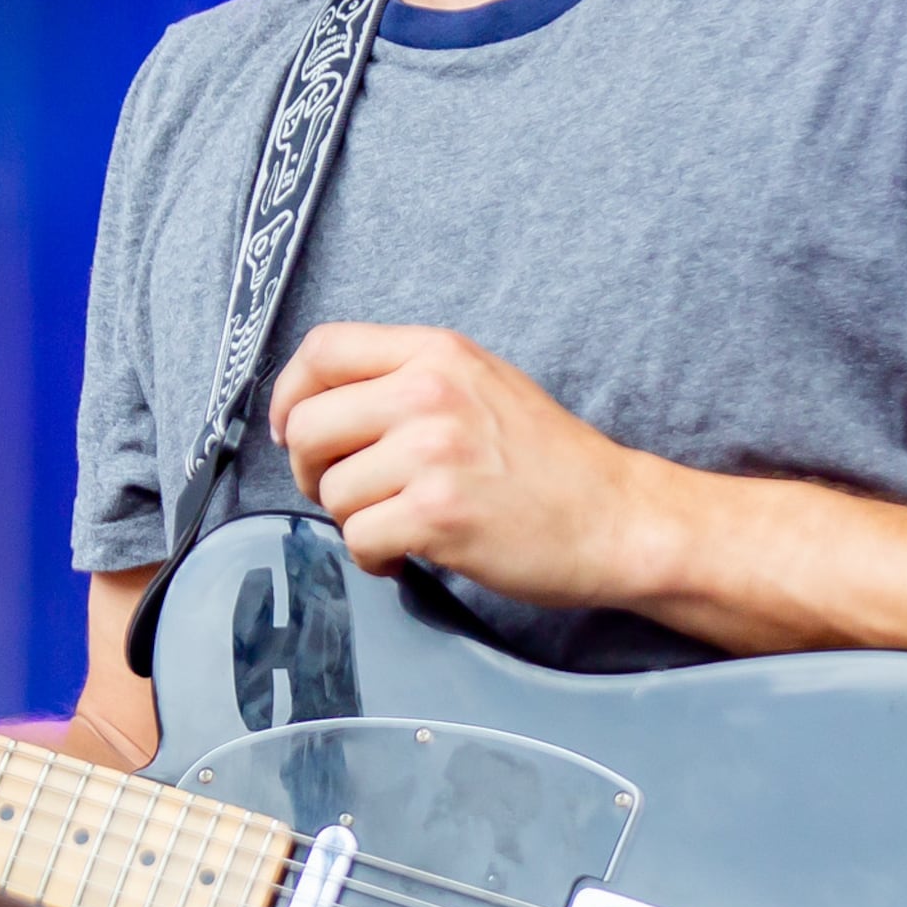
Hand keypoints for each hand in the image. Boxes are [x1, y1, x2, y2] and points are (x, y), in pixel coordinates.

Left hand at [266, 322, 656, 601]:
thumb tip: (317, 402)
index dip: (290, 394)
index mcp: (437, 353)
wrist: (616, 517)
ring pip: (331, 492)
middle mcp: (430, 393)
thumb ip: (405, 379)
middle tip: (348, 492)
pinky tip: (407, 554)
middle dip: (313, 471)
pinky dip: (374, 558)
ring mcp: (434, 454)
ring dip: (354, 520)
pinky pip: (358, 539)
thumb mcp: (480, 384)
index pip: (322, 349)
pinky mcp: (439, 515)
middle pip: (309, 426)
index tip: (293, 429)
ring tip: (399, 524)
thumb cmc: (548, 460)